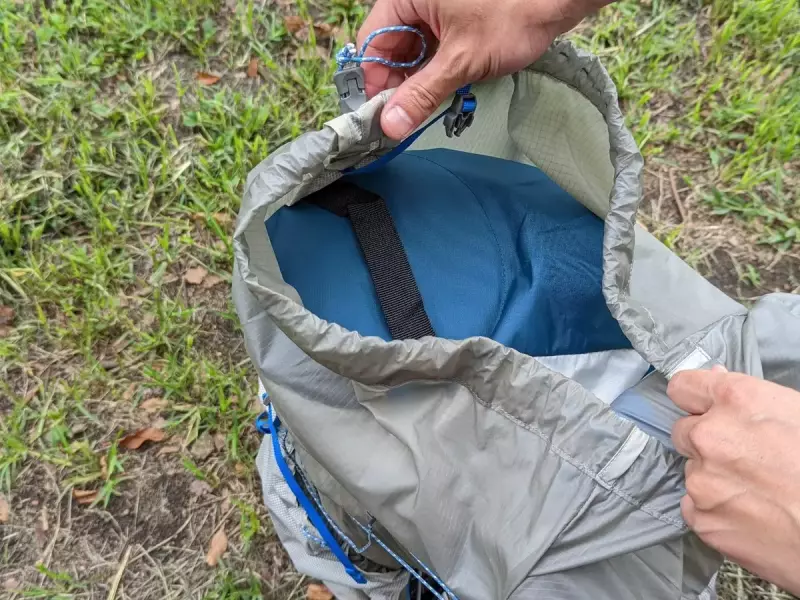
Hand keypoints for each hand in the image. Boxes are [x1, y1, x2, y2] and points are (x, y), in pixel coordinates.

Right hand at [357, 0, 609, 138]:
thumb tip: (391, 126)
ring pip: (412, 51)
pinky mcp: (454, 17)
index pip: (371, 43)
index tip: (383, 114)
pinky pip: (432, 47)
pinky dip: (436, 70)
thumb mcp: (461, 61)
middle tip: (407, 117)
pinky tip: (446, 89)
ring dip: (418, 80)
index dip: (374, 81)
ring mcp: (435, 8)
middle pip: (390, 48)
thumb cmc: (513, 15)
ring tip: (429, 105)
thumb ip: (422, 94)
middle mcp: (416, 0)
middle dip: (398, 83)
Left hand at [670, 366, 799, 594]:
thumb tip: (717, 376)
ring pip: (693, 472)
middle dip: (705, 441)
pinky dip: (716, 511)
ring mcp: (702, 480)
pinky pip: (696, 508)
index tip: (701, 408)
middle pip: (683, 431)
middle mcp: (709, 436)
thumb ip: (748, 396)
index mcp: (735, 400)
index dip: (694, 399)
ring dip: (715, 478)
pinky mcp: (703, 519)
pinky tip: (750, 514)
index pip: (683, 387)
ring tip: (757, 491)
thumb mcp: (796, 412)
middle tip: (741, 456)